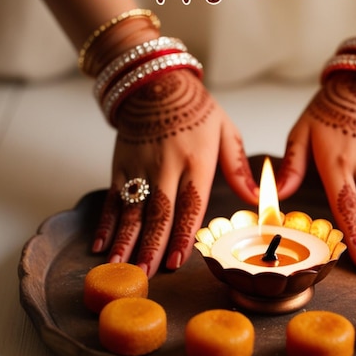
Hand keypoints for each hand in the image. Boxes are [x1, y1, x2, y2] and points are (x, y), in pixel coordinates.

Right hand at [92, 69, 257, 277]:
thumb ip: (238, 167)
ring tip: (120, 266)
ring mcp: (140, 166)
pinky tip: (100, 245)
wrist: (156, 81)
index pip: (190, 204)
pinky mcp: (121, 164)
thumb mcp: (226, 130)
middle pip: (158, 213)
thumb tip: (255, 197)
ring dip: (125, 240)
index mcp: (196, 161)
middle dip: (151, 246)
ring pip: (132, 209)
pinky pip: (113, 198)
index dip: (182, 235)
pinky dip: (106, 223)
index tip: (176, 262)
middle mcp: (166, 166)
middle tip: (145, 274)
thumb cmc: (196, 108)